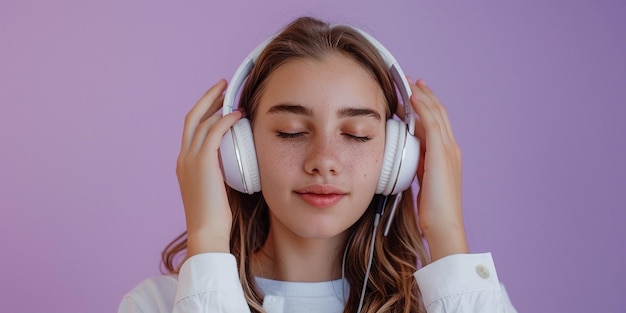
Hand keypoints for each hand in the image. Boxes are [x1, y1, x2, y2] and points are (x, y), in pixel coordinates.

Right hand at [176, 79, 241, 255]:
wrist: (207, 232)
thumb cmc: (216, 217)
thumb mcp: (216, 188)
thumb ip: (221, 170)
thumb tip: (238, 159)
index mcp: (184, 163)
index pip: (192, 129)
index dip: (204, 111)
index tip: (219, 101)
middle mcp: (183, 157)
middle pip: (192, 117)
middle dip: (207, 98)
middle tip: (223, 86)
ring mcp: (189, 159)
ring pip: (201, 121)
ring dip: (218, 104)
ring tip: (233, 95)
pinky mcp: (201, 162)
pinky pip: (213, 132)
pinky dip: (225, 120)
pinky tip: (238, 114)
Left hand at [408, 78, 467, 260]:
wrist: (443, 225)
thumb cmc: (432, 210)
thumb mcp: (423, 181)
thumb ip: (418, 164)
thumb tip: (406, 154)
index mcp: (448, 156)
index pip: (438, 123)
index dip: (427, 106)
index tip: (415, 94)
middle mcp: (451, 149)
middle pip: (440, 113)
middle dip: (426, 95)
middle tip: (412, 81)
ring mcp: (448, 150)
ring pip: (437, 114)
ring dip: (423, 96)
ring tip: (410, 84)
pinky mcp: (441, 154)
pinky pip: (432, 123)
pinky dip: (423, 107)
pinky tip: (413, 97)